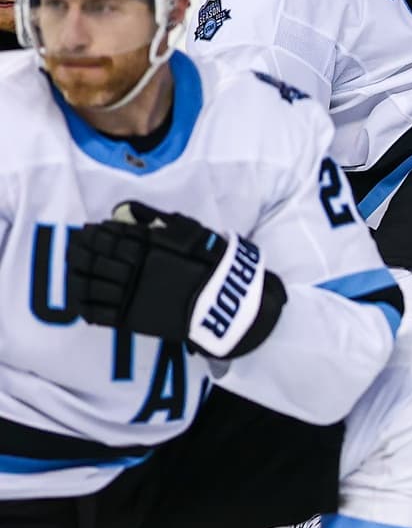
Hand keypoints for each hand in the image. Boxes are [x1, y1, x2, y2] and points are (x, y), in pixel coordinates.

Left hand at [67, 202, 284, 358]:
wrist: (224, 304)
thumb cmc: (212, 264)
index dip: (96, 233)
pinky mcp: (130, 319)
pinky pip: (98, 313)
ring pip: (89, 284)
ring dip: (76, 276)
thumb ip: (157, 219)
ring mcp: (129, 295)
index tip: (89, 230)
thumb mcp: (190, 231)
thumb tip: (127, 208)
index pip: (110, 237)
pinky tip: (80, 300)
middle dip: (81, 251)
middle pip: (94, 258)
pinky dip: (85, 306)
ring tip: (73, 270)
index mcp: (145, 248)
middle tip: (75, 246)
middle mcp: (132, 270)